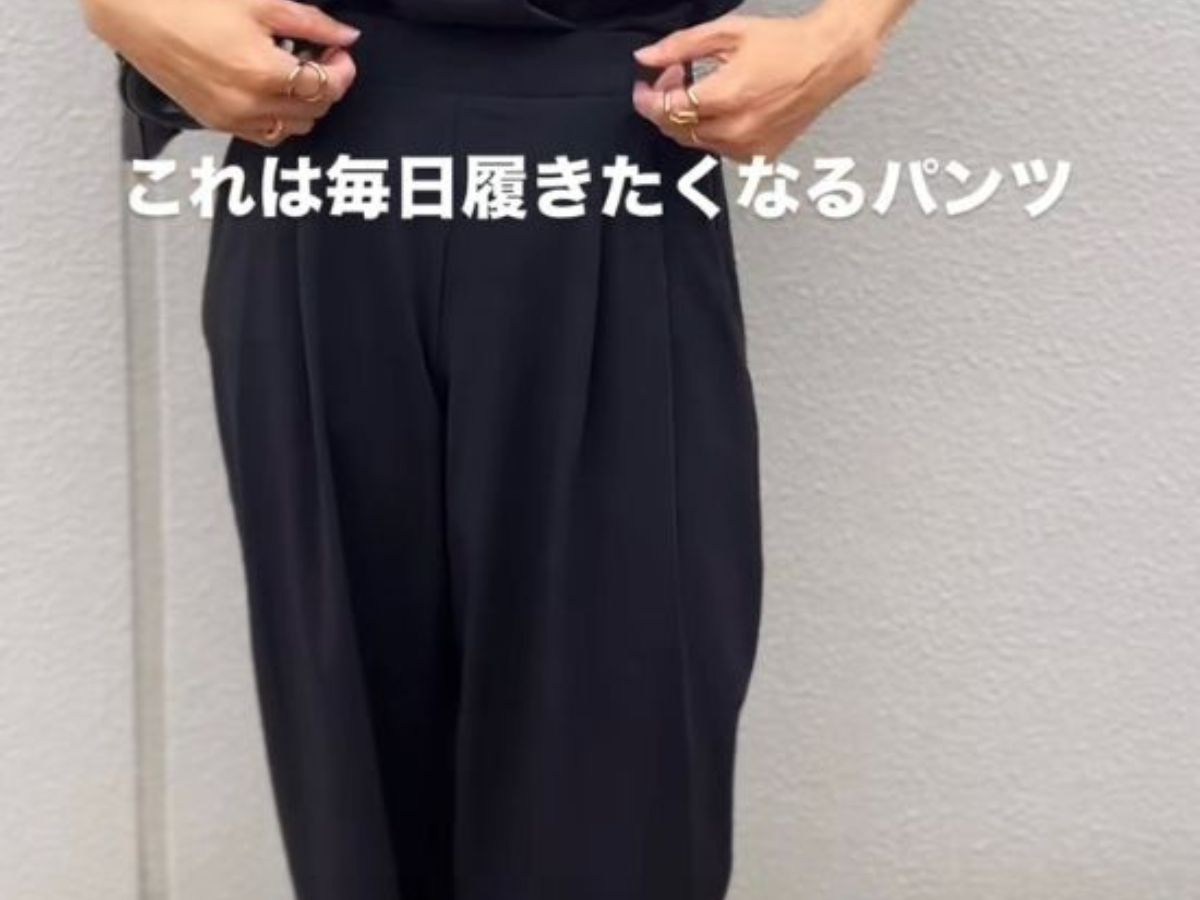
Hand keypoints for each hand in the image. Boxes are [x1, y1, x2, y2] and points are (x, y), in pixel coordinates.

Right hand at [83, 0, 360, 146]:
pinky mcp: (216, 123)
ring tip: (294, 73)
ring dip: (304, 105)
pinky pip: (264, 134)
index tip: (339, 52)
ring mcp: (232, 119)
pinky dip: (278, 118)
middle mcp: (250, 105)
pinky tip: (271, 90)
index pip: (327, 87)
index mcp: (264, 73)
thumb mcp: (259, 3)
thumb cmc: (190, 2)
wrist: (134, 13)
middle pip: (315, 111)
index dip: (342, 69)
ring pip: (293, 128)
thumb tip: (346, 36)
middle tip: (320, 56)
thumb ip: (310, 22)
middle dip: (326, 85)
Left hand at [631, 2, 886, 161]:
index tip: (644, 87)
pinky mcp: (760, 157)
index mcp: (726, 97)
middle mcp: (736, 130)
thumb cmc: (783, 43)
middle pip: (678, 129)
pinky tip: (721, 108)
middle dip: (665, 105)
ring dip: (687, 119)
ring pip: (696, 142)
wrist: (828, 61)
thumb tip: (644, 58)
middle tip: (674, 78)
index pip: (667, 110)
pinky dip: (711, 131)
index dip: (648, 99)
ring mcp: (749, 148)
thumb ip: (680, 47)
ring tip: (700, 90)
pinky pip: (719, 149)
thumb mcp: (728, 33)